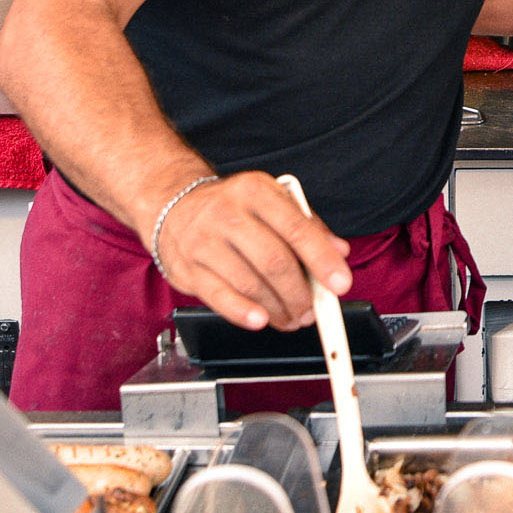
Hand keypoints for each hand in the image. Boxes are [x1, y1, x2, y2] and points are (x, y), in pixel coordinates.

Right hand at [149, 170, 351, 331]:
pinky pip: (219, 297)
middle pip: (275, 261)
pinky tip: (261, 321)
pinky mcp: (187, 268)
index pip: (298, 229)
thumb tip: (339, 251)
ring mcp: (204, 241)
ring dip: (278, 309)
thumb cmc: (233, 207)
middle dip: (300, 293)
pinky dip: (242, 313)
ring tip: (292, 318)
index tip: (341, 283)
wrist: (172, 204)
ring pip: (250, 284)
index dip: (323, 260)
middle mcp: (228, 213)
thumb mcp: (272, 201)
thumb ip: (308, 226)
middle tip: (313, 311)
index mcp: (256, 191)